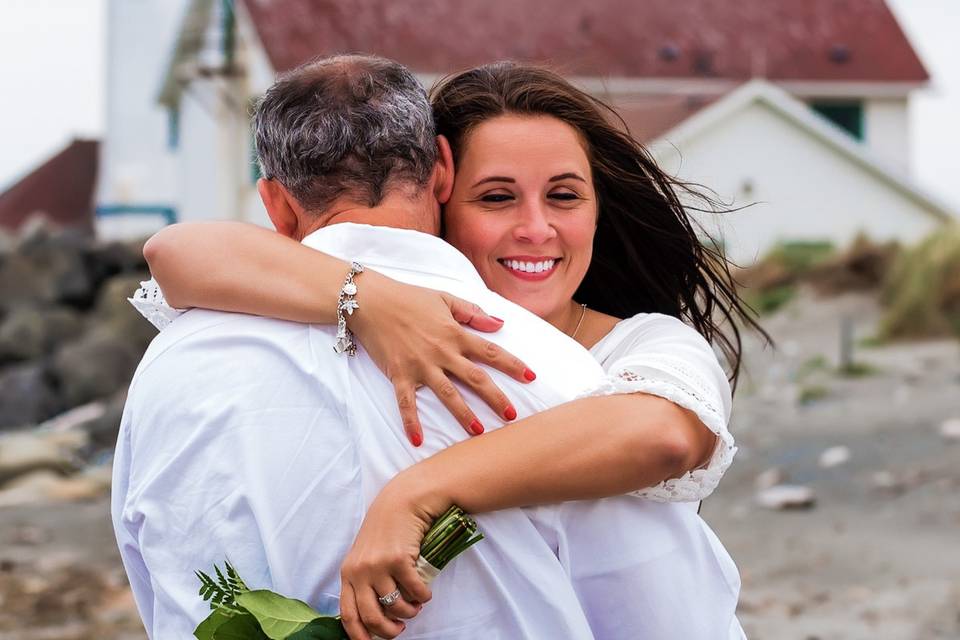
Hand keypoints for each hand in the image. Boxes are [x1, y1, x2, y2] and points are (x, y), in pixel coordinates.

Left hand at [339, 478, 439, 639]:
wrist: (403, 500)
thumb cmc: (386, 529)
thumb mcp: (366, 554)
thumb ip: (364, 579)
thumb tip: (374, 613)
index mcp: (348, 572)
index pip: (347, 614)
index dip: (359, 635)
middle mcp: (360, 571)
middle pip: (371, 616)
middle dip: (388, 630)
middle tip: (400, 629)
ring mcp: (378, 565)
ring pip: (394, 605)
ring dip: (409, 612)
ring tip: (415, 607)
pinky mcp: (398, 559)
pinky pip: (413, 590)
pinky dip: (422, 596)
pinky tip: (426, 593)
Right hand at [348, 270, 534, 445]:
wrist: (371, 301)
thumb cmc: (408, 298)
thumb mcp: (444, 298)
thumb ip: (472, 312)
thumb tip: (499, 323)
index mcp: (455, 333)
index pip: (490, 351)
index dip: (512, 364)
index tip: (531, 377)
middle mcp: (441, 352)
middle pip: (475, 378)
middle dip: (495, 397)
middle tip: (512, 415)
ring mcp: (420, 365)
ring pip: (447, 393)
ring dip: (463, 414)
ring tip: (477, 431)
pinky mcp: (399, 374)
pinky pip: (406, 402)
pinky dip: (411, 421)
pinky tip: (417, 439)